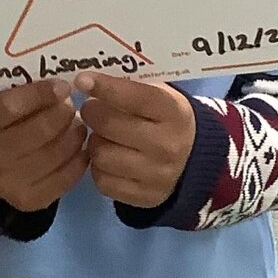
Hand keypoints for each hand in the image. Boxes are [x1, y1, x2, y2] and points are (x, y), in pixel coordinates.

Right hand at [0, 80, 86, 212]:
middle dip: (64, 114)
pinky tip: (79, 149)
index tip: (63, 87)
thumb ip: (23, 97)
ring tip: (77, 126)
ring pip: (57, 154)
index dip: (43, 94)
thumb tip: (61, 90)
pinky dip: (79, 159)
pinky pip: (65, 177)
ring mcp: (10, 182)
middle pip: (41, 130)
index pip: (13, 106)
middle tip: (70, 107)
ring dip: (75, 135)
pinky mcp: (29, 200)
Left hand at [76, 74, 196, 208]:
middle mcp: (167, 145)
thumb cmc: (167, 119)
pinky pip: (103, 181)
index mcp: (173, 113)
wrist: (195, 161)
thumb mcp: (161, 96)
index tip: (82, 80)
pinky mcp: (145, 197)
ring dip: (94, 142)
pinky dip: (99, 168)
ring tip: (102, 136)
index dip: (104, 87)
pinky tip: (109, 158)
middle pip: (108, 125)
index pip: (134, 97)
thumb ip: (131, 86)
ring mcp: (157, 175)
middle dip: (92, 113)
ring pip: (100, 154)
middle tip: (90, 109)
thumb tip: (88, 79)